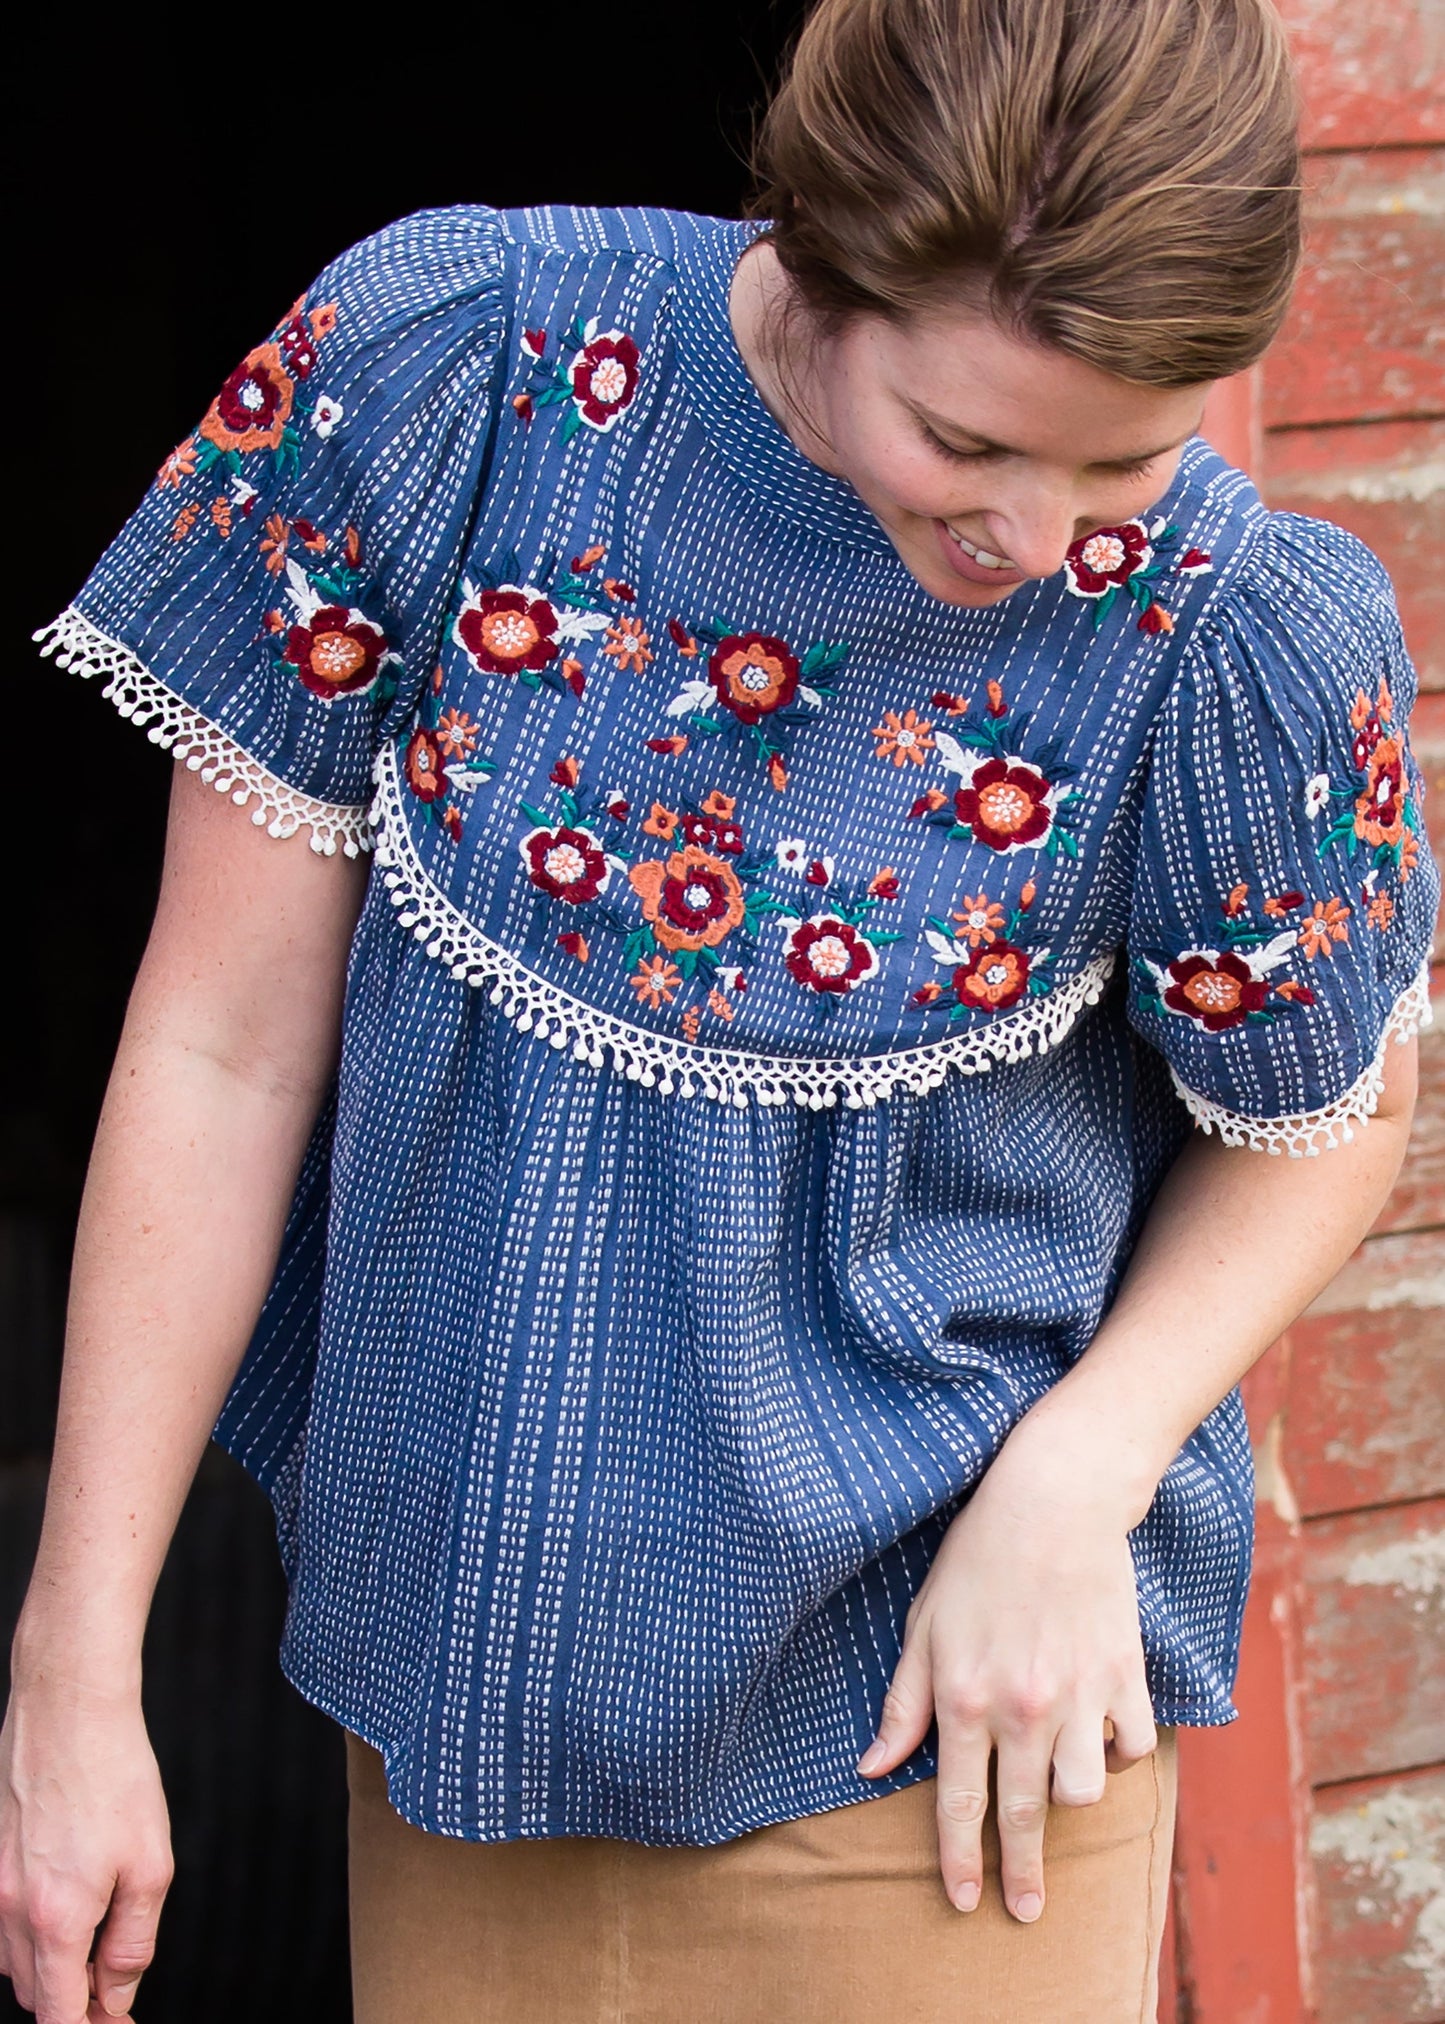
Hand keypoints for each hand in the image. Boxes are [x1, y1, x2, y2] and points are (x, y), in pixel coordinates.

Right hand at [0, 1682, 172, 2021]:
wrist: (68, 1708)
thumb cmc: (114, 1776)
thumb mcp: (149, 1865)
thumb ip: (132, 1942)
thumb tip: (118, 1995)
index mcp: (54, 1919)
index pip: (57, 2014)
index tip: (117, 2020)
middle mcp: (8, 1910)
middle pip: (34, 1991)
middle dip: (73, 1996)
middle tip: (116, 1976)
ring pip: (15, 1958)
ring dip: (52, 1961)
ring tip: (99, 1927)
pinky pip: (5, 1919)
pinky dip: (34, 1926)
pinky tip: (71, 1889)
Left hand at [854, 1421, 1157, 1921]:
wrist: (1053, 1501)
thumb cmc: (977, 1559)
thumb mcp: (923, 1626)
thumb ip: (902, 1705)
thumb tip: (870, 1768)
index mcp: (965, 1697)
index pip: (958, 1802)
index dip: (959, 1859)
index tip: (965, 1901)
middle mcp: (1023, 1707)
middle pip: (1023, 1815)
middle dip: (1021, 1873)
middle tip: (1023, 1912)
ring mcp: (1079, 1695)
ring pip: (1084, 1792)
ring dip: (1069, 1800)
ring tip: (1057, 1789)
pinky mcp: (1125, 1675)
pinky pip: (1131, 1746)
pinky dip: (1119, 1754)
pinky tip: (1102, 1741)